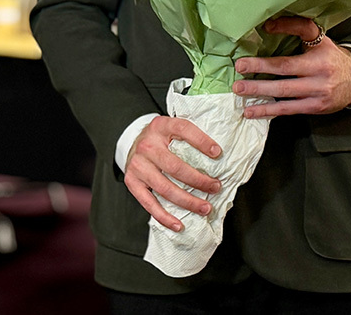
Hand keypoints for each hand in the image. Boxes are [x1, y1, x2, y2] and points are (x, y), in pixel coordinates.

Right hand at [123, 115, 221, 231]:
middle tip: (215, 187)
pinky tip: (179, 224)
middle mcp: (147, 145)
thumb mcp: (172, 129)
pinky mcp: (132, 182)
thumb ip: (190, 136)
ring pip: (165, 188)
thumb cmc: (160, 139)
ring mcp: (138, 165)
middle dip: (199, 180)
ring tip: (205, 207)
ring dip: (188, 202)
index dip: (201, 141)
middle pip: (175, 166)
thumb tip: (218, 154)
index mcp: (160, 127)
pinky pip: (149, 203)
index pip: (183, 129)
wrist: (132, 143)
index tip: (218, 153)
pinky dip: (165, 217)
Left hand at [233, 16, 350, 116]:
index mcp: (317, 60)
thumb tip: (267, 26)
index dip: (264, 64)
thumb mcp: (318, 37)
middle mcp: (318, 80)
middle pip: (284, 82)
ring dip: (260, 99)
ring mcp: (316, 96)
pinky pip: (289, 111)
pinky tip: (252, 112)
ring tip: (241, 96)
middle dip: (258, 83)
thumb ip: (296, 27)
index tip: (243, 63)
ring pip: (285, 98)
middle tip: (237, 82)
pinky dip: (269, 111)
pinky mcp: (315, 108)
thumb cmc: (331, 55)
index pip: (287, 63)